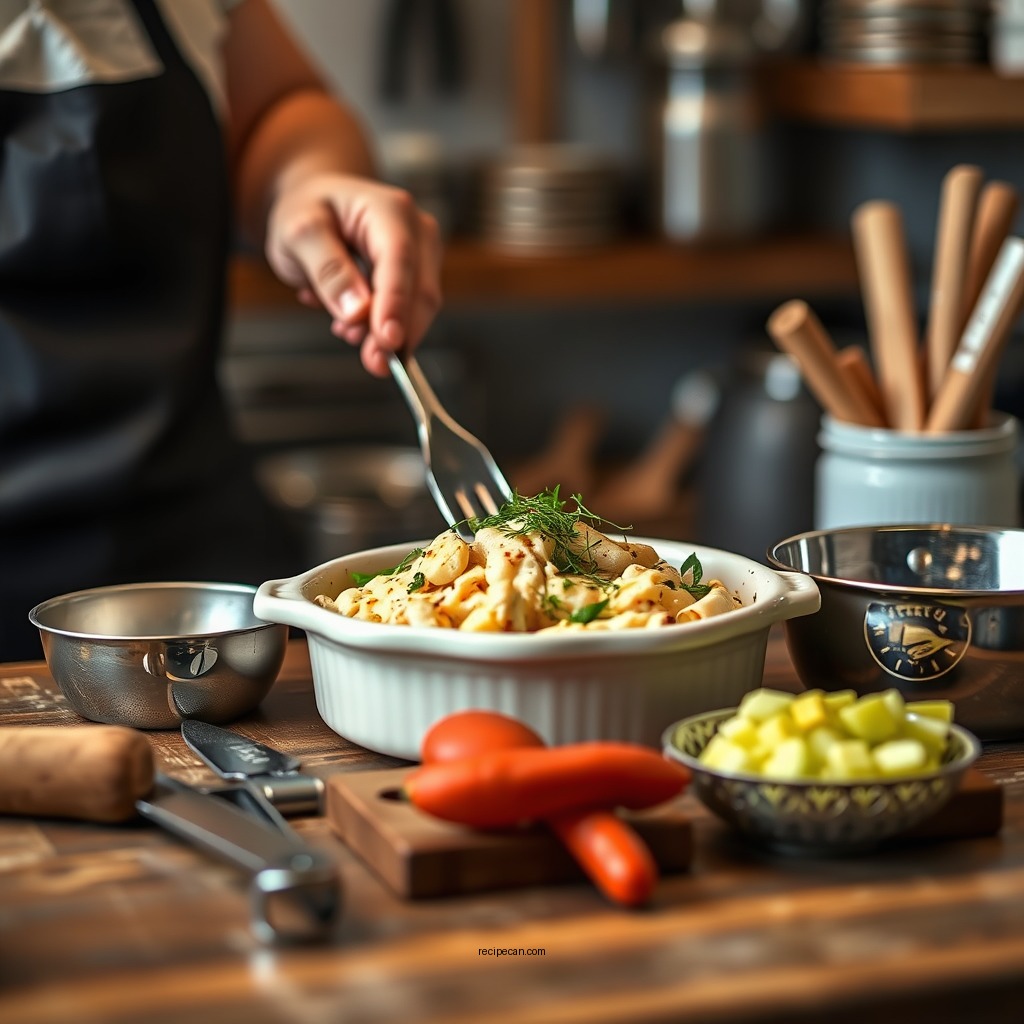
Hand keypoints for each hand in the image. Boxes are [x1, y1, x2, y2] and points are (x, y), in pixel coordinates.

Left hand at [265, 173, 442, 375]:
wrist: (316, 205)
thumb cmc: (307, 213)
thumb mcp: (298, 234)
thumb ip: (327, 270)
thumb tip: (358, 311)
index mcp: (389, 210)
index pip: (399, 261)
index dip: (396, 304)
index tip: (388, 341)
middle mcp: (417, 231)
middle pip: (421, 292)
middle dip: (397, 332)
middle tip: (373, 363)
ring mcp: (423, 255)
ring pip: (419, 308)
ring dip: (385, 332)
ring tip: (343, 329)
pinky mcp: (418, 277)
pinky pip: (408, 313)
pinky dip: (380, 327)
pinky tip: (350, 321)